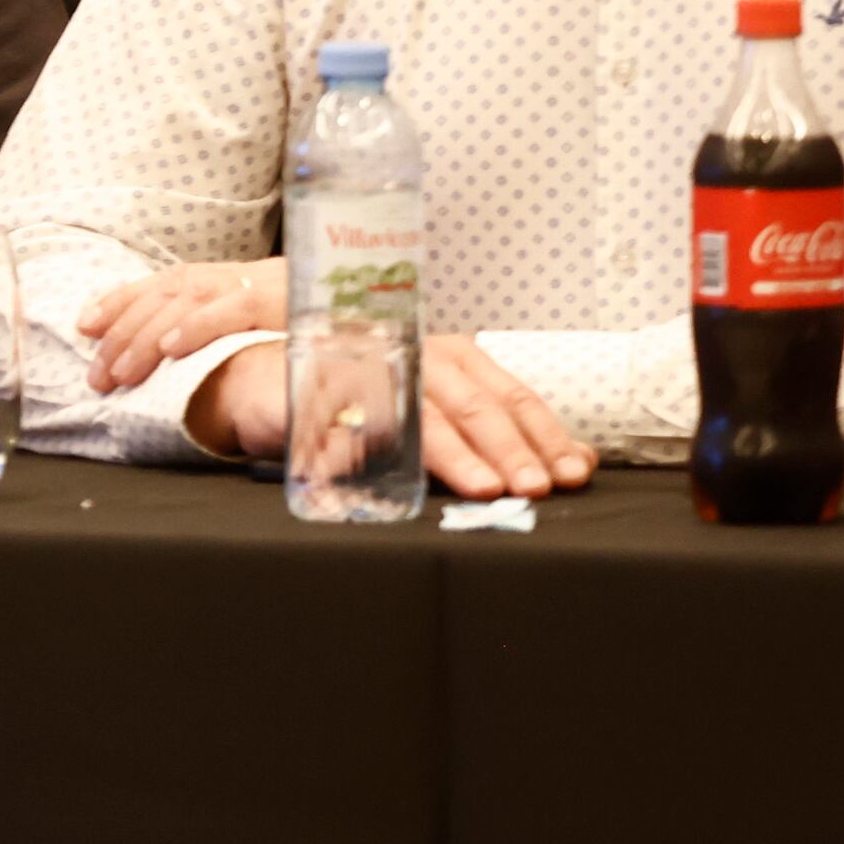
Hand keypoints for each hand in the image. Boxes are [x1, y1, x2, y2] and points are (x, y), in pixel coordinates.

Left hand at [86, 258, 278, 391]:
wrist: (358, 303)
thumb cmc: (290, 319)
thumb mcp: (243, 318)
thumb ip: (201, 325)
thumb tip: (153, 351)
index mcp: (214, 279)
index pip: (156, 286)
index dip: (117, 302)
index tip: (83, 327)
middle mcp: (227, 277)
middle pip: (164, 295)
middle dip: (123, 333)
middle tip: (98, 375)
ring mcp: (253, 285)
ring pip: (188, 301)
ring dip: (148, 337)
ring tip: (122, 372)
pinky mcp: (278, 301)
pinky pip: (233, 308)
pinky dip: (198, 326)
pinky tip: (171, 349)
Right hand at [186, 324, 591, 498]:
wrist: (269, 381)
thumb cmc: (366, 400)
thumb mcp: (439, 412)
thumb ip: (496, 434)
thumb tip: (571, 462)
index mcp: (456, 359)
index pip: (512, 396)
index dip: (546, 436)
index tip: (573, 472)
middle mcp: (419, 356)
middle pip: (474, 405)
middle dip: (509, 450)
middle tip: (534, 486)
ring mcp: (371, 370)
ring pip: (424, 415)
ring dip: (457, 455)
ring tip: (484, 487)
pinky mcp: (324, 389)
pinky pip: (358, 420)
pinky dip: (384, 450)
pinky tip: (406, 478)